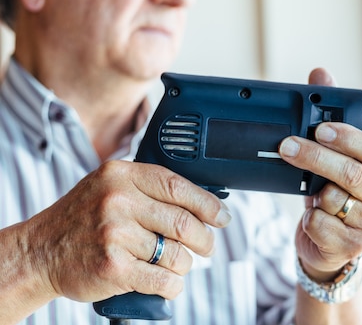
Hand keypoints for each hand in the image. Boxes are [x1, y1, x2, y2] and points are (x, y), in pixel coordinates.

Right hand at [25, 160, 230, 301]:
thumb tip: (204, 202)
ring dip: (185, 264)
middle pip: (183, 222)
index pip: (179, 187)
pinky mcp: (113, 267)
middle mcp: (118, 201)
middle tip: (207, 246)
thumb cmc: (83, 219)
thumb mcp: (110, 186)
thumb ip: (148, 188)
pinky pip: (162, 279)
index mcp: (122, 175)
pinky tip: (169, 283)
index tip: (222, 216)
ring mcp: (114, 235)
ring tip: (177, 264)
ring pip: (176, 254)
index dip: (208, 204)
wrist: (39, 252)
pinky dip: (173, 285)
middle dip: (204, 239)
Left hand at [279, 68, 361, 280]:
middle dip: (315, 158)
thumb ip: (332, 115)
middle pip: (352, 174)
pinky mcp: (353, 246)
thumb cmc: (336, 191)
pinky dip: (310, 218)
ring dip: (314, 193)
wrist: (330, 242)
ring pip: (334, 200)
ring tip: (312, 191)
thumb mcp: (336, 156)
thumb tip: (321, 73)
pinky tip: (314, 216)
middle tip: (288, 146)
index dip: (348, 138)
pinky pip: (322, 225)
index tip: (320, 129)